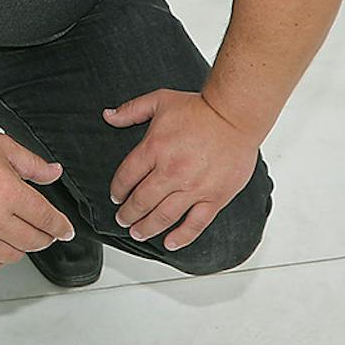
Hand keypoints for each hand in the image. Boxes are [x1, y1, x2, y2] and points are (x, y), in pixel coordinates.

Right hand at [0, 128, 75, 270]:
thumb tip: (53, 173)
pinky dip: (1, 257)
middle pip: (34, 241)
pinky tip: (2, 245)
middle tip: (47, 231)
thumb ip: (32, 164)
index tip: (65, 230)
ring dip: (24, 247)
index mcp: (8, 193)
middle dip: (46, 236)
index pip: (46, 219)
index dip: (61, 227)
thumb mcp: (2, 147)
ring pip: (14, 255)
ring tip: (22, 234)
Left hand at [104, 90, 259, 250]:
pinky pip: (195, 224)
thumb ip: (131, 110)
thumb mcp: (159, 101)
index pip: (126, 177)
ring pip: (163, 217)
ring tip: (138, 233)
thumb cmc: (200, 109)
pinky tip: (170, 243)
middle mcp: (171, 172)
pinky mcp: (214, 197)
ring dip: (147, 228)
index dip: (117, 190)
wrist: (235, 116)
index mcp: (154, 149)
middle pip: (141, 201)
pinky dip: (181, 237)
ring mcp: (193, 188)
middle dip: (128, 213)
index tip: (115, 196)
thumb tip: (108, 116)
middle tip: (122, 219)